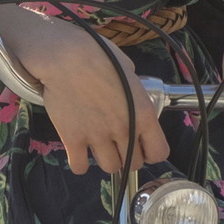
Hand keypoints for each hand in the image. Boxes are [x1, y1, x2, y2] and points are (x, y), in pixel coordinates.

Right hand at [36, 25, 169, 175]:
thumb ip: (134, 92)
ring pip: (110, 168)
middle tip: (118, 143)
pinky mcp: (73, 139)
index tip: (143, 147)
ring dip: (106, 159)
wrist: (65, 56)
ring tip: (100, 144)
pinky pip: (80, 167)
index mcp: (143, 113)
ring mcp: (98, 137)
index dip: (151, 151)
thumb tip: (132, 99)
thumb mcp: (128, 71)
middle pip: (134, 164)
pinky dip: (80, 163)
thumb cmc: (98, 55)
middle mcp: (124, 129)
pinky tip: (80, 151)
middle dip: (128, 156)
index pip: (159, 153)